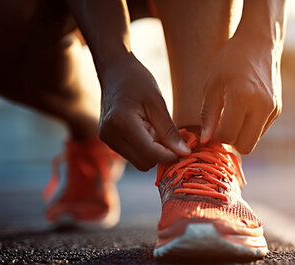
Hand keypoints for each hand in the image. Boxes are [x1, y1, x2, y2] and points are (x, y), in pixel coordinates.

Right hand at [98, 53, 189, 170]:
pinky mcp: (109, 141)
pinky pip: (134, 155)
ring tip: (156, 129)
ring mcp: (108, 140)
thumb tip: (185, 153)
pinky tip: (148, 131)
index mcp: (122, 124)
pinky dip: (146, 148)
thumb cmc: (137, 80)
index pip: (151, 154)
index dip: (171, 155)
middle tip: (171, 136)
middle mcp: (110, 136)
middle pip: (145, 163)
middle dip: (162, 154)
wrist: (114, 71)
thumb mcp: (158, 103)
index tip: (186, 147)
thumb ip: (170, 131)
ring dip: (154, 151)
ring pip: (139, 162)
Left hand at [200, 35, 281, 153]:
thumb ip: (208, 114)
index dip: (216, 136)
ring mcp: (272, 109)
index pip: (227, 135)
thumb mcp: (212, 84)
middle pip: (245, 146)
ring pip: (254, 140)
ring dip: (241, 134)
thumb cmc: (231, 60)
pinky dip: (250, 126)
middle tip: (221, 126)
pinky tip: (244, 109)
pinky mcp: (277, 110)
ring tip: (232, 115)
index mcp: (242, 96)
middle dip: (231, 141)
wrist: (259, 43)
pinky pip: (261, 130)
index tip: (211, 127)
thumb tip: (205, 140)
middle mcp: (261, 106)